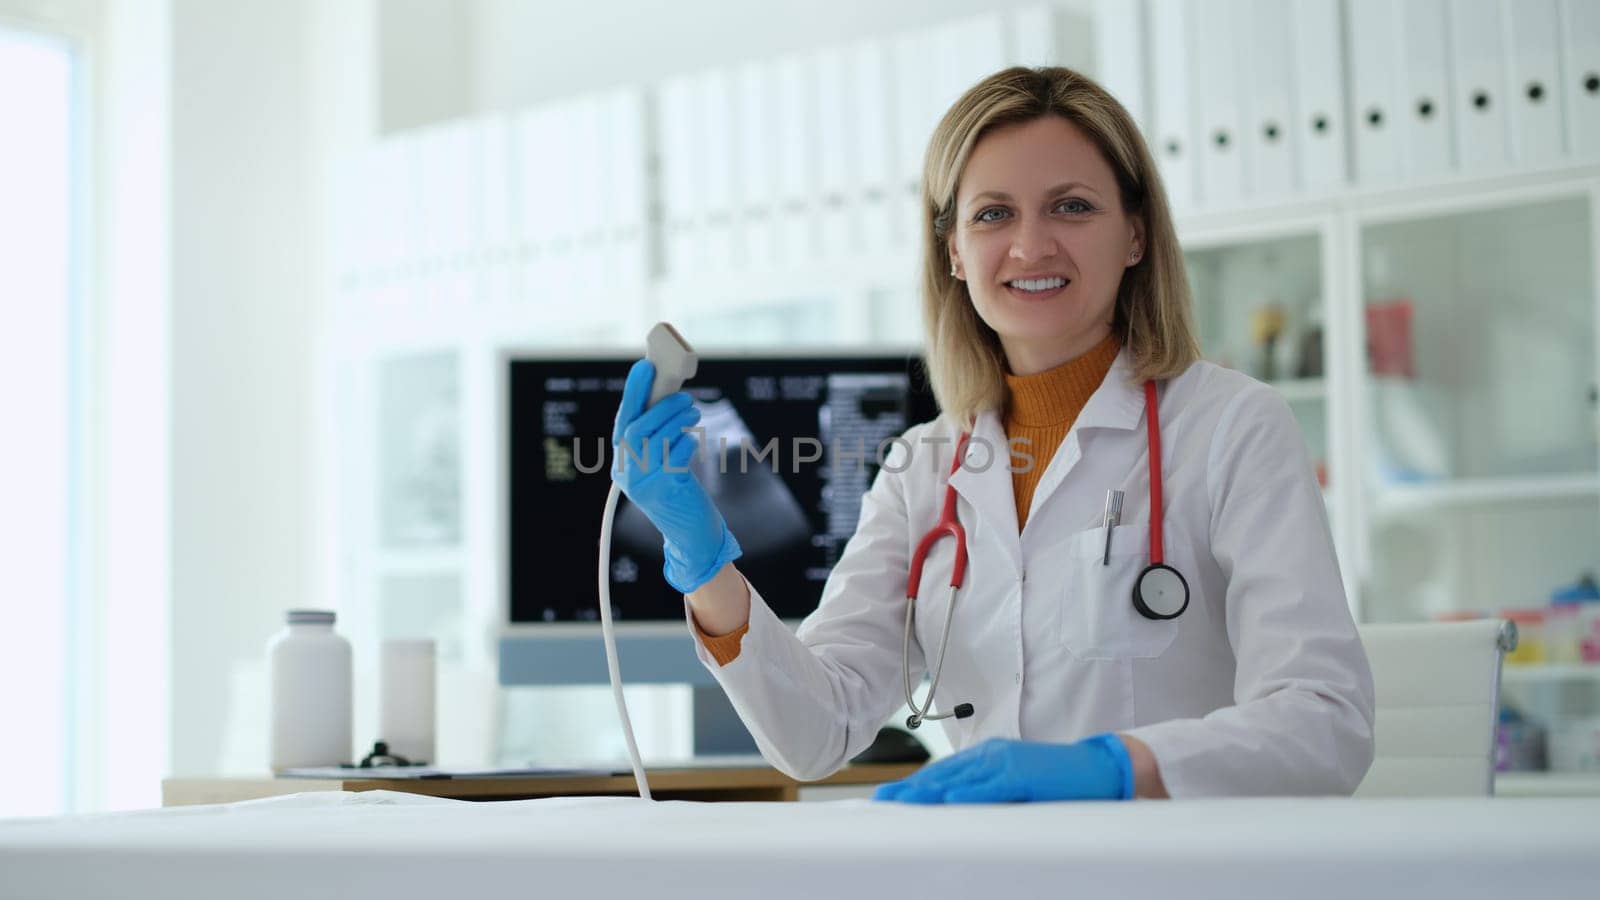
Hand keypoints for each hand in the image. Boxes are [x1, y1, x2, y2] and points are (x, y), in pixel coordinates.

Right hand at [612, 359, 740, 593]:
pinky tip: (692, 439)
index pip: (623, 421)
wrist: (690, 536)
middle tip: (684, 396)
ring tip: (692, 411)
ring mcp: (642, 484)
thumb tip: (668, 394)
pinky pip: (673, 456)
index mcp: (621, 463)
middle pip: (636, 428)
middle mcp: (626, 474)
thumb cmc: (679, 493)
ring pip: (654, 439)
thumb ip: (659, 436)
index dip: (633, 393)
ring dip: (677, 419)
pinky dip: (685, 441)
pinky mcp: (663, 491)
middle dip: (661, 406)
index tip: (644, 366)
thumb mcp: (662, 463)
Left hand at [871, 735, 1133, 802]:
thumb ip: (989, 792)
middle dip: (909, 788)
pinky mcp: (1023, 774)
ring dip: (927, 791)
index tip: (888, 796)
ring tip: (900, 802)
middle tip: (880, 800)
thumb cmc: (1059, 780)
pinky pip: (990, 786)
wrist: (1099, 766)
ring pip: (958, 778)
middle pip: (942, 773)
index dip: (914, 784)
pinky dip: (968, 792)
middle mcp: (991, 755)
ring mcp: (1006, 762)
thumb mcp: (1017, 785)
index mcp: (987, 757)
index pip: (943, 772)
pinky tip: (948, 800)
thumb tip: (959, 808)